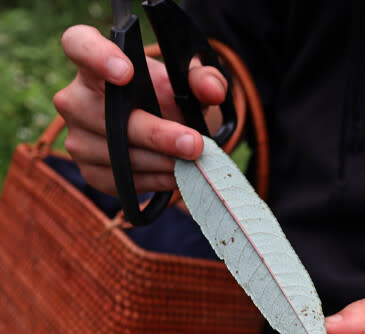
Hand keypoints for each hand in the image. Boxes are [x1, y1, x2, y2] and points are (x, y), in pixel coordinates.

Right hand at [53, 25, 226, 193]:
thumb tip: (212, 91)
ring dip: (160, 162)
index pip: (78, 45)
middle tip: (193, 144)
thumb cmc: (169, 96)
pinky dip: (154, 180)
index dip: (96, 56)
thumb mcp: (189, 83)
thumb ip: (204, 81)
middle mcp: (75, 99)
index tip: (126, 72)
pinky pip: (121, 181)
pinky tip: (176, 175)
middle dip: (155, 134)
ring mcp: (77, 138)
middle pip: (106, 117)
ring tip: (191, 161)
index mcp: (95, 62)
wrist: (165, 128)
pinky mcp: (89, 171)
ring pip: (116, 155)